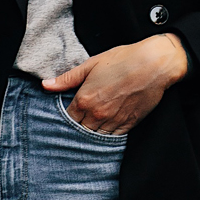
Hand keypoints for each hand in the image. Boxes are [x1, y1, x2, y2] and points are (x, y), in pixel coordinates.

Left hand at [43, 34, 187, 134]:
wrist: (154, 64)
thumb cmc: (123, 60)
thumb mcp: (91, 64)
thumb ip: (67, 78)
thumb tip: (46, 85)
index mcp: (84, 99)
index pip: (67, 118)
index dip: (66, 118)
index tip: (67, 116)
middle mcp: (97, 114)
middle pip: (80, 131)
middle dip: (77, 128)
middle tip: (77, 124)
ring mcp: (113, 121)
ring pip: (95, 137)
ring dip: (92, 135)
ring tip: (90, 129)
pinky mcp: (129, 125)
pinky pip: (113, 138)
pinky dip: (107, 137)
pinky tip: (105, 132)